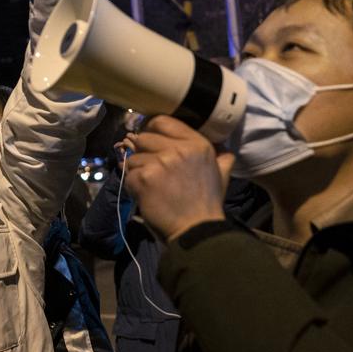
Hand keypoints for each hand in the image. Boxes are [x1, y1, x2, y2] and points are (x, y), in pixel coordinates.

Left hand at [118, 116, 230, 242]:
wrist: (196, 230)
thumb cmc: (207, 203)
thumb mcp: (221, 174)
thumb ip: (222, 158)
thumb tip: (225, 149)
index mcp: (197, 144)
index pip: (162, 121)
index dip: (152, 129)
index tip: (151, 141)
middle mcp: (178, 149)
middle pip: (144, 138)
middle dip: (144, 153)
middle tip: (152, 170)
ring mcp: (160, 163)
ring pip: (133, 158)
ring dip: (138, 172)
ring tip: (152, 187)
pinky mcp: (144, 179)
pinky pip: (128, 175)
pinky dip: (133, 186)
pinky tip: (146, 196)